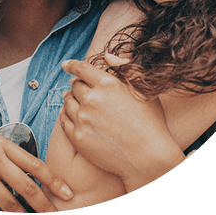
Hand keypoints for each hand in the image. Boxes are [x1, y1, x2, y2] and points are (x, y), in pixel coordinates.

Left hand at [60, 59, 184, 191]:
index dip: (72, 65)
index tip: (66, 64)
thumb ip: (124, 68)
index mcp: (107, 84)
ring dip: (70, 98)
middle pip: (74, 85)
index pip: (82, 69)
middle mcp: (92, 99)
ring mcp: (83, 119)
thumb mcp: (142, 89)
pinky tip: (70, 115)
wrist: (149, 159)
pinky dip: (65, 115)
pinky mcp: (78, 137)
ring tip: (73, 100)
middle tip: (78, 87)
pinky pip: (64, 120)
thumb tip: (106, 56)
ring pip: (67, 102)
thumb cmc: (151, 122)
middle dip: (76, 84)